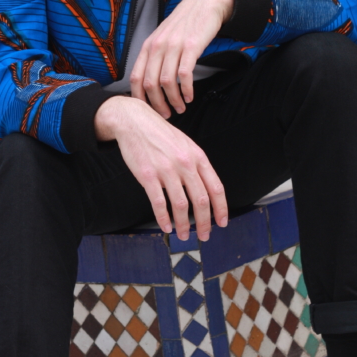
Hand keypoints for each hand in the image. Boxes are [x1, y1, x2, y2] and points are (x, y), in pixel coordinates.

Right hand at [94, 95, 227, 240]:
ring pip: (181, 205)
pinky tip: (166, 226)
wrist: (134, 121)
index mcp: (197, 156)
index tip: (221, 222)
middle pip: (201, 200)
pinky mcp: (148, 175)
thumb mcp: (185, 143)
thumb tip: (205, 188)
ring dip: (184, 225)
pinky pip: (159, 203)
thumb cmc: (159, 133)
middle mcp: (185, 163)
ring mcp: (166, 170)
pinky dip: (163, 218)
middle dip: (205, 222)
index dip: (221, 208)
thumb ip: (196, 164)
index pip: (216, 187)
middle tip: (204, 235)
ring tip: (183, 235)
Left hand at [130, 0, 232, 116]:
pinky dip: (186, 90)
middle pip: (150, 84)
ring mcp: (173, 46)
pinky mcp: (191, 47)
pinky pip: (184, 75)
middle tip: (166, 115)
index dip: (139, 98)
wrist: (204, 4)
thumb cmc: (184, 24)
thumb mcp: (162, 37)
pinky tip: (190, 97)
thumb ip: (154, 56)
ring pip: (166, 82)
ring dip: (173, 100)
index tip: (147, 110)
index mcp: (148, 46)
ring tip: (180, 108)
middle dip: (157, 104)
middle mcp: (157, 46)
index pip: (135, 78)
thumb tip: (148, 83)